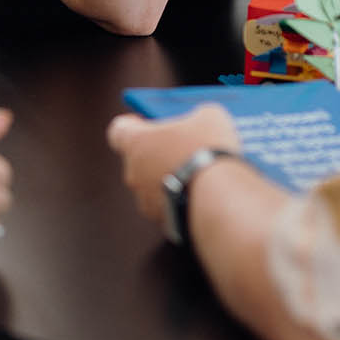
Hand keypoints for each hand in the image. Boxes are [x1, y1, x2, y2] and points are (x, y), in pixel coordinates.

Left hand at [106, 103, 240, 228]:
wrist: (221, 197)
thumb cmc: (207, 152)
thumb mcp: (208, 116)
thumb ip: (196, 116)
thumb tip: (201, 121)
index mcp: (136, 142)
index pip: (119, 130)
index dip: (133, 125)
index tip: (147, 123)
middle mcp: (134, 174)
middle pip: (140, 159)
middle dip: (160, 153)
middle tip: (185, 147)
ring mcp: (147, 202)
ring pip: (154, 186)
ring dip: (171, 179)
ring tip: (200, 173)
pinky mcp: (164, 223)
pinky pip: (170, 207)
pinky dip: (183, 201)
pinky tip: (205, 193)